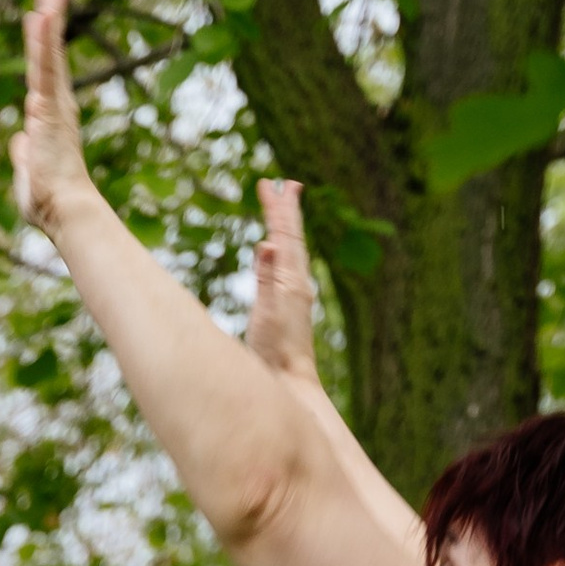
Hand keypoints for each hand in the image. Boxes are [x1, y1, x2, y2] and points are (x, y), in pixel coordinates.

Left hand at [12, 0, 94, 237]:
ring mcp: (54, 105)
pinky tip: (40, 18)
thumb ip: (23, 152)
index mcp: (49, 114)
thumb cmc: (49, 199)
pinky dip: (43, 44)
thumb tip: (19, 142)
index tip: (44, 13)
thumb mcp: (28, 170)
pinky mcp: (50, 110)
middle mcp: (55, 104)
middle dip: (53, 16)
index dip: (44, 41)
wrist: (65, 213)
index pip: (44, 70)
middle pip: (50, 53)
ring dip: (49, 21)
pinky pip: (45, 71)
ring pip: (49, 55)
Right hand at [247, 178, 320, 386]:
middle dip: (286, 209)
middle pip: (292, 237)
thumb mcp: (268, 313)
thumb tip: (269, 243)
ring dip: (286, 225)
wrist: (290, 382)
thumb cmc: (277, 352)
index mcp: (292, 280)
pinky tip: (276, 247)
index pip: (285, 235)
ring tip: (285, 204)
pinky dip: (281, 248)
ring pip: (291, 249)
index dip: (278, 209)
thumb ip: (268, 278)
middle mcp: (297, 282)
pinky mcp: (287, 303)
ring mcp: (294, 292)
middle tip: (286, 183)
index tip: (272, 184)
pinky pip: (285, 265)